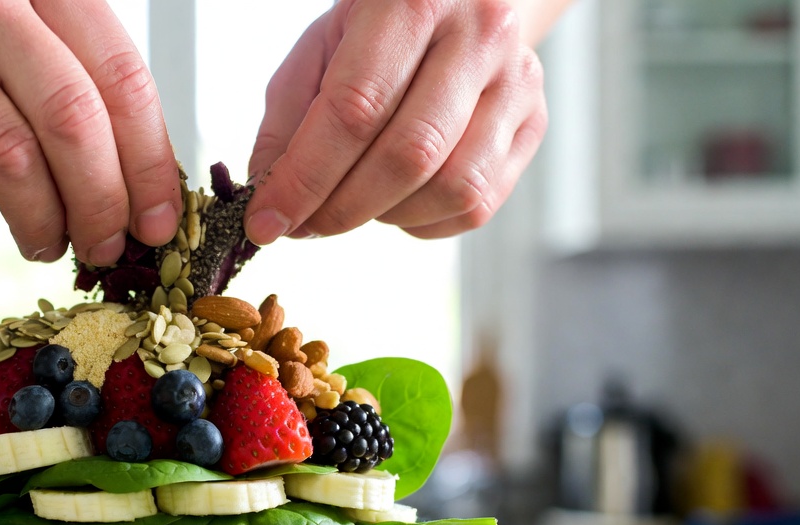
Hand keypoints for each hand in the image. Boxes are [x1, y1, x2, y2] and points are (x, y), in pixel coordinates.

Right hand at [0, 0, 182, 263]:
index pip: (118, 73)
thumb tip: (135, 172)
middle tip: (104, 245)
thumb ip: (61, 65)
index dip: (147, 160)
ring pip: (6, 154)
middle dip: (101, 203)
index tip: (160, 221)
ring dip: (38, 220)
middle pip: (70, 119)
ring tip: (43, 242)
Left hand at [245, 0, 547, 241]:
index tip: (265, 221)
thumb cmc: (380, 27)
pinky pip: (477, 205)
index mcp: (414, 1)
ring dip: (385, 217)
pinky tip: (393, 201)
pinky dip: (421, 221)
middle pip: (408, 154)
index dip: (305, 177)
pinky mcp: (534, 125)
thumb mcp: (320, 49)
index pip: (355, 108)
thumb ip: (288, 122)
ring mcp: (518, 82)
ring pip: (451, 188)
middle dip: (341, 208)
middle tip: (303, 226)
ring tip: (350, 204)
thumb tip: (271, 201)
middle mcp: (480, 35)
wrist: (464, 0)